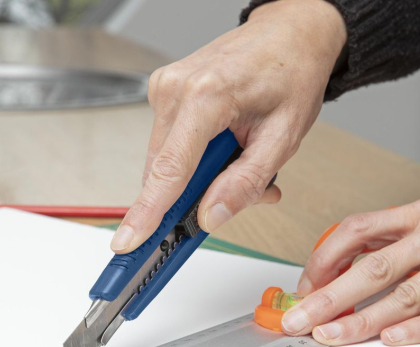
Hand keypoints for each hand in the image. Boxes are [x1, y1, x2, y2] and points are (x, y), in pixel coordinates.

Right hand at [110, 0, 346, 252]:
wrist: (290, 33)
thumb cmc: (291, 75)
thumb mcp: (283, 138)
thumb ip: (245, 183)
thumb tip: (209, 216)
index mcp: (206, 95)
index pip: (169, 169)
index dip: (147, 212)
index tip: (128, 240)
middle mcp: (175, 90)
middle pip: (165, 172)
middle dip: (195, 194)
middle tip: (240, 189)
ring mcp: (165, 90)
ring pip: (166, 162)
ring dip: (198, 177)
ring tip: (239, 157)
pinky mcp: (165, 94)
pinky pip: (169, 146)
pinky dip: (193, 160)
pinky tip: (222, 147)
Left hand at [282, 201, 419, 345]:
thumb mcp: (409, 226)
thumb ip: (374, 245)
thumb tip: (323, 282)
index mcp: (412, 216)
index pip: (356, 231)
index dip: (323, 259)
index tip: (303, 289)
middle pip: (375, 268)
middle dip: (331, 299)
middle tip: (299, 321)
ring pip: (405, 295)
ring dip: (364, 320)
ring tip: (331, 335)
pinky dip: (414, 328)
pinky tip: (386, 338)